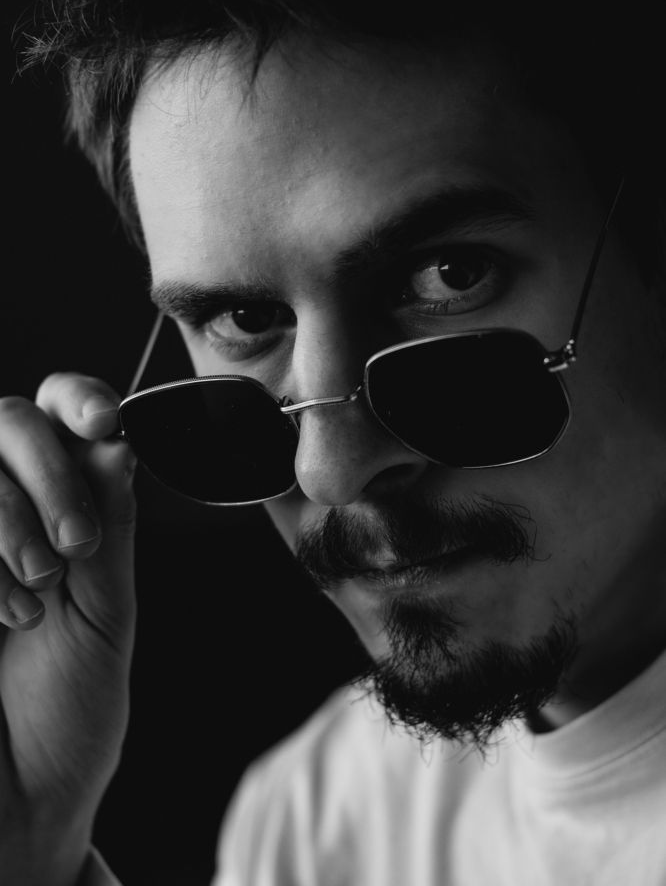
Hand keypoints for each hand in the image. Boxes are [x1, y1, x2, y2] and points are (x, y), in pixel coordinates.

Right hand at [0, 372, 136, 885]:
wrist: (20, 801)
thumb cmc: (69, 709)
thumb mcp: (106, 612)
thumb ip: (109, 525)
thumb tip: (120, 440)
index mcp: (58, 509)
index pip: (56, 414)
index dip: (75, 399)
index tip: (101, 422)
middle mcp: (1, 512)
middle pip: (6, 421)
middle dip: (46, 472)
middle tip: (74, 545)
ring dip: (6, 516)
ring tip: (36, 597)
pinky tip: (2, 613)